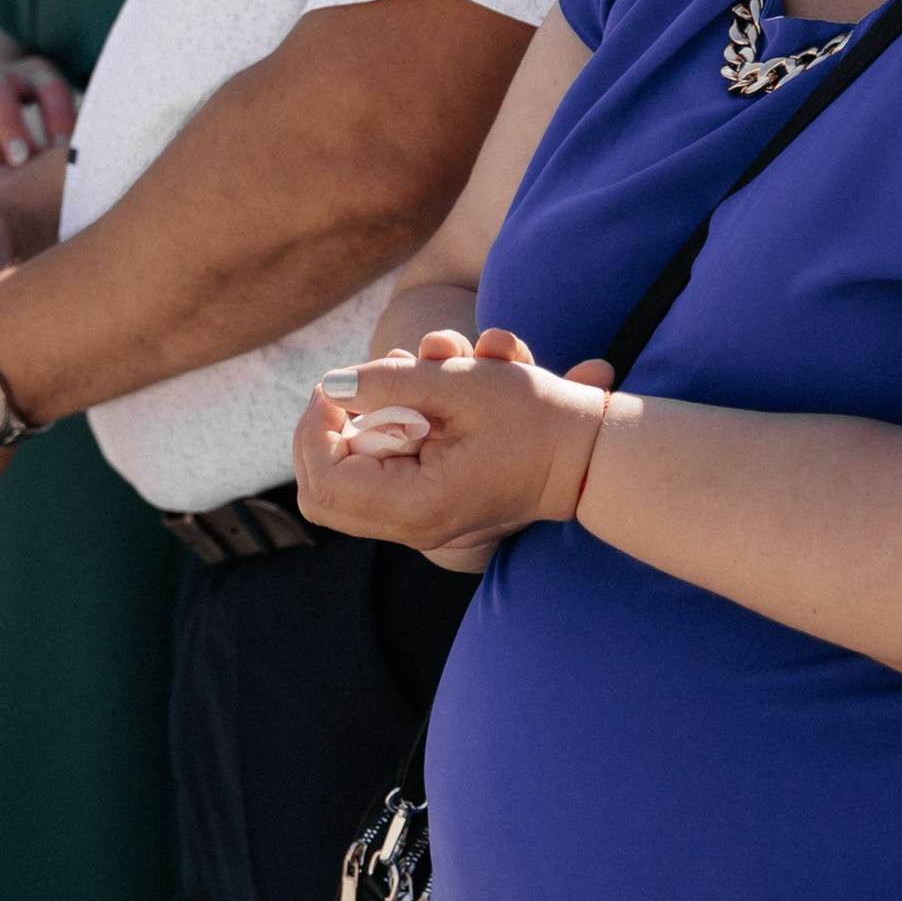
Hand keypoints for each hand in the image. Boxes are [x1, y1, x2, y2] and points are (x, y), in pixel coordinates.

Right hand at [0, 53, 77, 185]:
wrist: (9, 96)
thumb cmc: (48, 119)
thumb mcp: (60, 118)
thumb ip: (62, 139)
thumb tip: (71, 161)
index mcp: (40, 74)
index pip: (50, 90)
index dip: (58, 119)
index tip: (63, 151)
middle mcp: (3, 78)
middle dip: (9, 126)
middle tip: (21, 159)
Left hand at [292, 328, 614, 561]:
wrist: (586, 456)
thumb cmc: (533, 418)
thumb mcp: (461, 384)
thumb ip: (389, 383)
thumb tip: (330, 386)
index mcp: (416, 506)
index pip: (324, 480)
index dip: (315, 427)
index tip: (336, 386)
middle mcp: (411, 526)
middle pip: (321, 493)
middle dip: (327, 431)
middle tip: (350, 387)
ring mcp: (418, 520)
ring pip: (346, 482)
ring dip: (363, 423)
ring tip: (407, 375)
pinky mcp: (428, 505)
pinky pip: (379, 475)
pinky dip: (386, 433)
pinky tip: (421, 396)